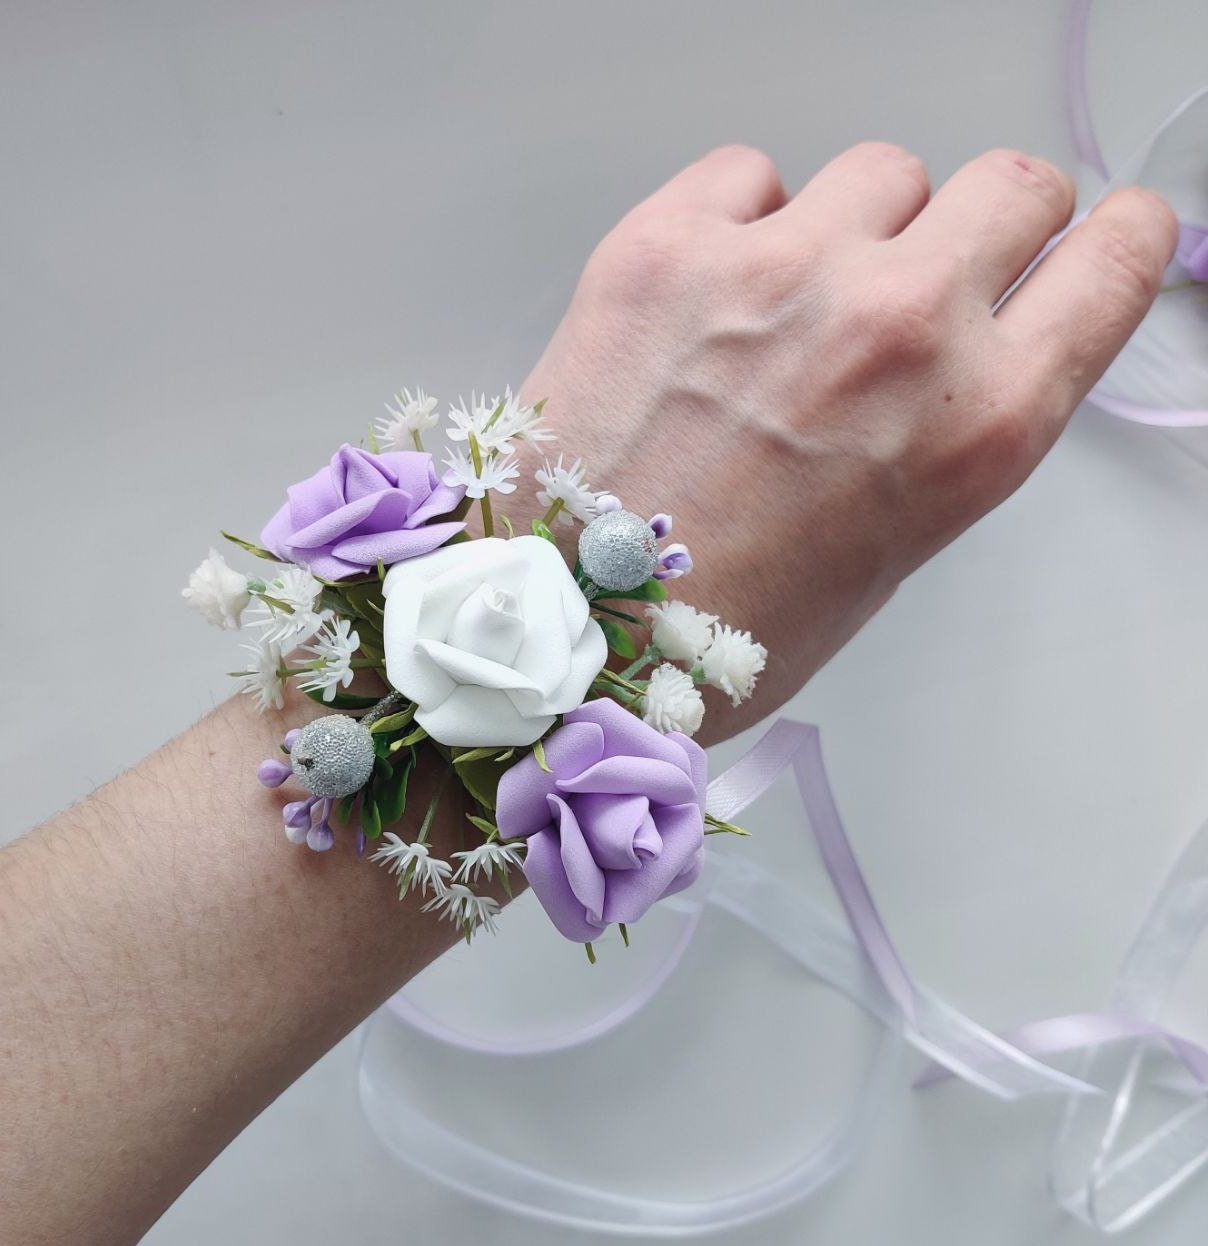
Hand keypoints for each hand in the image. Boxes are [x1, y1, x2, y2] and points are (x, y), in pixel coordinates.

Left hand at [521, 144, 1177, 731]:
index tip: (1086, 241)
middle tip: (920, 285)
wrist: (571, 634)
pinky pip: (751, 172)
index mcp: (978, 425)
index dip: (1105, 243)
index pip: (1113, 259)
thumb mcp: (894, 539)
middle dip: (982, 229)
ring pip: (881, 171)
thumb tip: (962, 332)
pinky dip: (744, 221)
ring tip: (788, 313)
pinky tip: (711, 301)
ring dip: (855, 229)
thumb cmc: (732, 625)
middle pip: (1013, 184)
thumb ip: (951, 420)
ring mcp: (781, 272)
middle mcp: (897, 329)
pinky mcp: (668, 245)